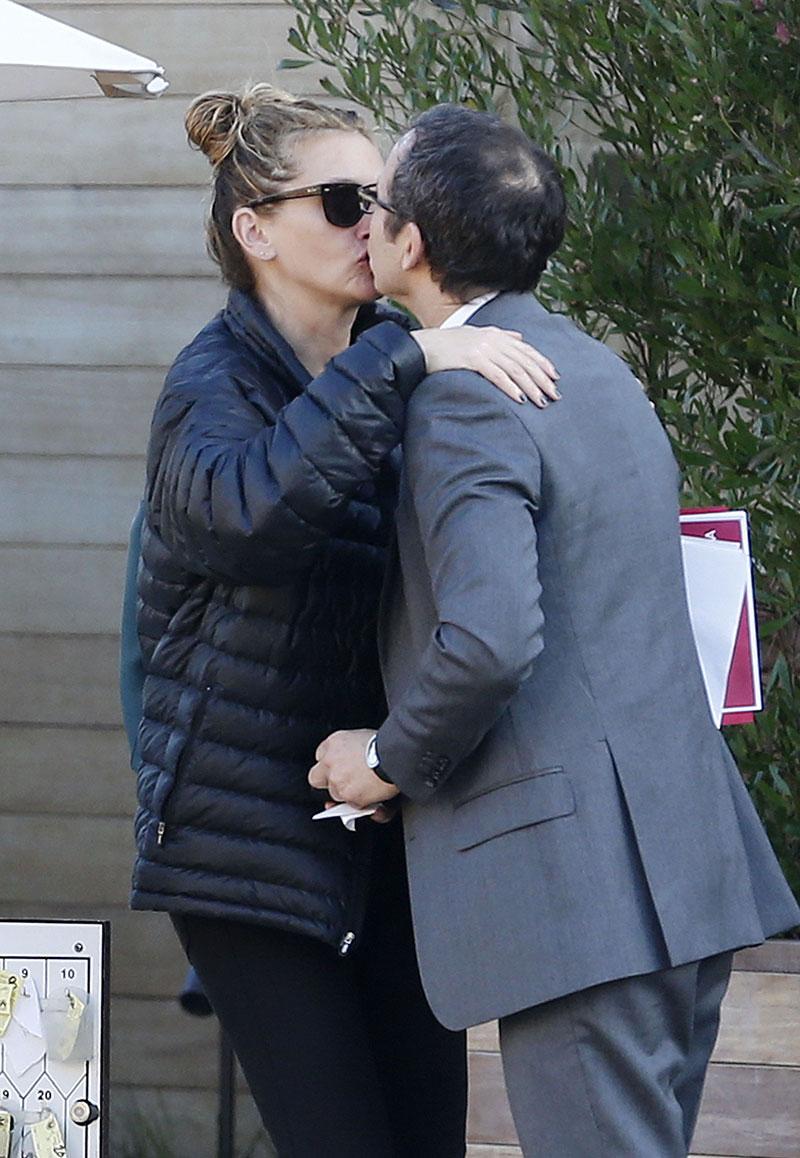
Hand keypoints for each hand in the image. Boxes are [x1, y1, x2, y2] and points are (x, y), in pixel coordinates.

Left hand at [309, 729, 399, 809]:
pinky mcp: (348, 797)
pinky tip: (373, 800)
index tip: (341, 768)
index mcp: (333, 743)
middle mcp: (330, 762)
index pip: (321, 757)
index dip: (332, 765)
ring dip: (347, 795)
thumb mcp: (364, 736)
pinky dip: (361, 805)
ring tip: (365, 791)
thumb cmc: (386, 744)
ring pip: (334, 794)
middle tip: (344, 783)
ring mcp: (337, 781)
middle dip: (327, 782)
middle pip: (316, 778)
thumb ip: (351, 748)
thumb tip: (355, 758)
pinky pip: (350, 807)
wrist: (395, 755)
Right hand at [412, 325, 559, 407]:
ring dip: (530, 387)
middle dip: (542, 379)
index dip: (542, 363)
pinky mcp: (473, 360)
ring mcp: (484, 349)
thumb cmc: (447, 345)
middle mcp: (493, 340)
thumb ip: (500, 335)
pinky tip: (519, 398)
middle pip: (525, 361)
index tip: (555, 377)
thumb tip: (519, 337)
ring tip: (541, 401)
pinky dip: (510, 387)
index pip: (526, 349)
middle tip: (554, 395)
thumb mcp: (475, 335)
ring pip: (515, 369)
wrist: (423, 346)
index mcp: (496, 334)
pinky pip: (497, 375)